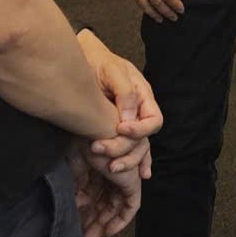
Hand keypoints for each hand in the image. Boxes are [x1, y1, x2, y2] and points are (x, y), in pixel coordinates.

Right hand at [73, 150, 142, 236]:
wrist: (94, 133)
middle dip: (95, 221)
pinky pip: (131, 206)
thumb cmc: (83, 144)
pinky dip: (121, 220)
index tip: (79, 225)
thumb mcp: (76, 169)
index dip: (88, 210)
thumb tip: (79, 203)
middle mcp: (113, 172)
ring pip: (116, 206)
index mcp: (100, 167)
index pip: (96, 194)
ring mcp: (123, 176)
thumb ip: (79, 185)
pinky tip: (108, 231)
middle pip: (106, 202)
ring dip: (105, 224)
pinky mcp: (132, 181)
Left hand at [75, 30, 161, 172]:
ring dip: (125, 161)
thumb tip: (128, 118)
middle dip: (123, 149)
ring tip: (109, 169)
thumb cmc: (98, 60)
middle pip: (143, 141)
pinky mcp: (115, 130)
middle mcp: (139, 113)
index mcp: (143, 97)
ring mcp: (129, 122)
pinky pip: (130, 150)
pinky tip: (139, 177)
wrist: (82, 60)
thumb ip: (124, 92)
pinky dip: (135, 164)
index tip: (119, 129)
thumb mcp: (112, 70)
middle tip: (99, 149)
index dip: (139, 131)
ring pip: (137, 150)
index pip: (153, 122)